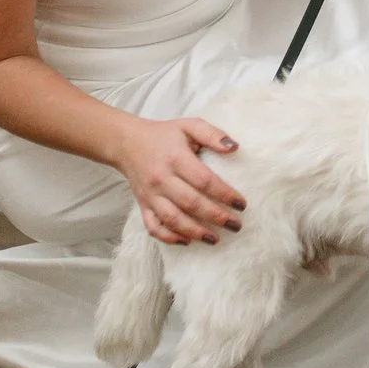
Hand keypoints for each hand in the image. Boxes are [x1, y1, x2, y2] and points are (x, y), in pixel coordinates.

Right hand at [112, 115, 247, 244]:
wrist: (127, 142)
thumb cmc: (163, 135)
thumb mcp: (189, 125)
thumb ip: (212, 134)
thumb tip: (235, 147)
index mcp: (176, 158)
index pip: (204, 180)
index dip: (224, 194)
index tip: (241, 204)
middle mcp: (161, 179)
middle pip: (191, 203)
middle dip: (216, 217)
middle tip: (236, 225)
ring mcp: (150, 195)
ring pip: (172, 219)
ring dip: (195, 232)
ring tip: (215, 239)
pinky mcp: (143, 205)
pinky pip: (153, 227)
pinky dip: (169, 237)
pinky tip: (187, 241)